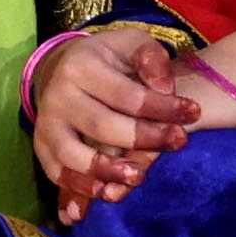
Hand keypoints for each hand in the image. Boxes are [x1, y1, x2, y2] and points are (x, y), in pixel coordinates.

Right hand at [27, 26, 196, 214]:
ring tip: (139, 177)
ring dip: (108, 170)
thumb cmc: (108, 59)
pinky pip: (56, 172)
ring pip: (73, 154)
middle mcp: (58, 94)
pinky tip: (105, 193)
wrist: (63, 67)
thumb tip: (163, 87)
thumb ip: (151, 57)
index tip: (194, 112)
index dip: (162, 106)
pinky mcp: (42, 146)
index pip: (126, 94)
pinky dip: (78, 188)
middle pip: (102, 126)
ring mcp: (47, 123)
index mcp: (80, 66)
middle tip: (180, 142)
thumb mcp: (131, 43)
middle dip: (144, 138)